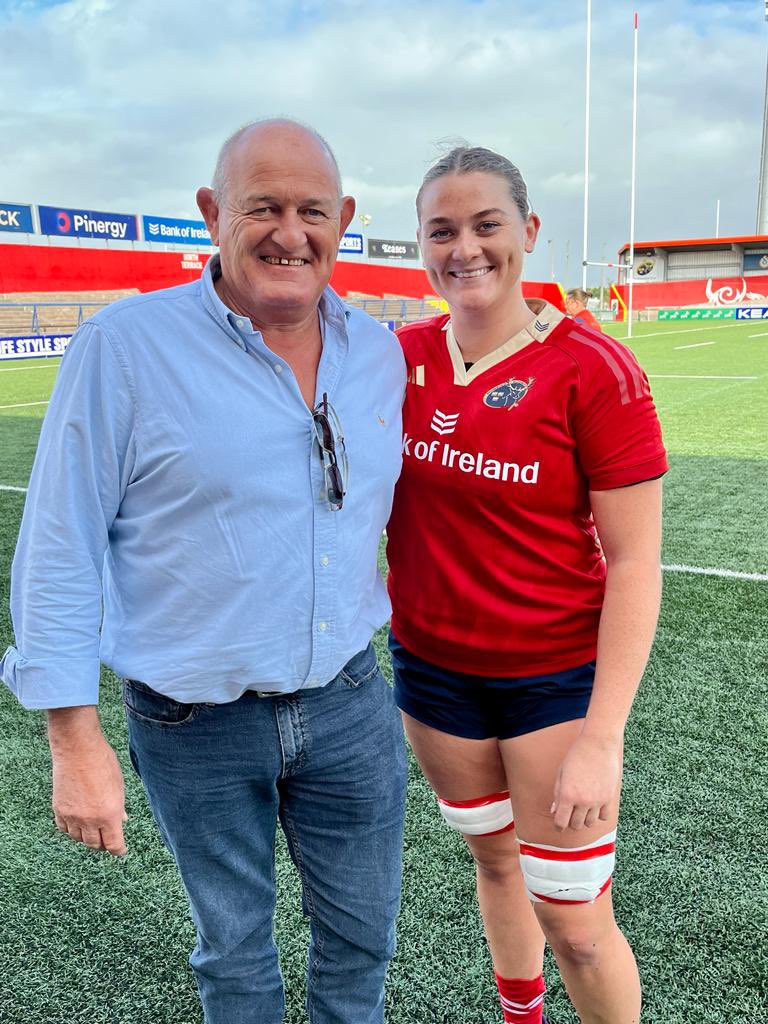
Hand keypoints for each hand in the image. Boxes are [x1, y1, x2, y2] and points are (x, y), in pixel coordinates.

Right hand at [51, 731, 127, 855]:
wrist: (78, 749)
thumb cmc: (103, 762)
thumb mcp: (118, 785)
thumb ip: (120, 806)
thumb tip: (122, 820)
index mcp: (109, 814)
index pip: (113, 845)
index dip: (118, 850)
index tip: (121, 851)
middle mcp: (90, 820)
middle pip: (95, 845)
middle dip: (102, 844)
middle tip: (107, 840)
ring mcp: (72, 816)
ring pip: (78, 839)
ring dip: (86, 837)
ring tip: (92, 830)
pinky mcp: (59, 810)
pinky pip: (64, 829)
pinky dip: (71, 830)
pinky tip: (76, 824)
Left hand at [550, 733, 621, 832]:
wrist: (597, 745)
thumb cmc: (576, 756)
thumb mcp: (561, 774)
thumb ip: (557, 794)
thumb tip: (554, 811)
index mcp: (567, 795)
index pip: (561, 821)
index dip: (558, 826)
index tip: (558, 825)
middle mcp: (582, 801)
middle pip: (576, 825)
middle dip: (571, 823)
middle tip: (570, 815)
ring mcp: (597, 800)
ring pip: (590, 823)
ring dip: (584, 819)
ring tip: (582, 810)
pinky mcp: (609, 798)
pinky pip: (604, 816)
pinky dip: (599, 815)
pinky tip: (595, 807)